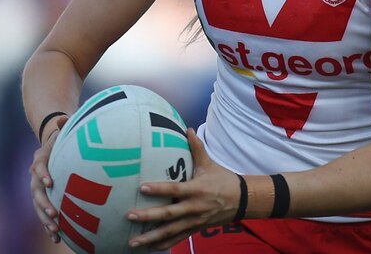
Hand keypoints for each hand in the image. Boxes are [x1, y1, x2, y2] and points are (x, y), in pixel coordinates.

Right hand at [28, 115, 67, 243]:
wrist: (51, 142)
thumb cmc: (61, 134)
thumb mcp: (62, 127)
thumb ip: (63, 124)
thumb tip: (64, 118)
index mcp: (40, 157)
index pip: (38, 166)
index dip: (42, 174)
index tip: (49, 182)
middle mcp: (35, 174)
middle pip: (35, 191)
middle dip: (44, 204)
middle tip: (54, 214)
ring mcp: (38, 187)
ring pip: (38, 205)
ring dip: (45, 219)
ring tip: (55, 231)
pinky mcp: (43, 197)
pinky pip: (43, 212)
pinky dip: (48, 225)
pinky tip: (58, 238)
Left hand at [126, 128, 240, 251]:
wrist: (241, 200)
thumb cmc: (222, 180)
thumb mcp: (209, 164)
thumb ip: (196, 148)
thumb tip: (186, 129)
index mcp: (196, 189)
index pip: (174, 190)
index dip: (159, 189)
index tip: (142, 187)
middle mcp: (194, 207)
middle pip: (168, 214)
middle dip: (148, 216)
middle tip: (129, 216)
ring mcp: (194, 221)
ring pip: (170, 231)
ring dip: (151, 238)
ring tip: (133, 242)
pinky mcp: (195, 229)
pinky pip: (178, 239)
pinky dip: (164, 245)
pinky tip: (149, 249)